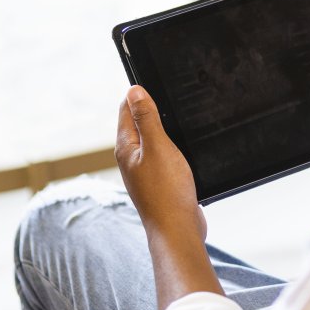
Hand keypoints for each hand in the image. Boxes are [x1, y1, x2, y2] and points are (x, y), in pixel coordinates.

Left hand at [115, 86, 204, 239]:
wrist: (177, 230)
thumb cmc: (167, 191)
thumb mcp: (158, 147)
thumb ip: (146, 118)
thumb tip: (133, 90)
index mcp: (126, 147)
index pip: (125, 109)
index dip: (138, 93)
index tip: (154, 80)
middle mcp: (131, 158)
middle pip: (138, 123)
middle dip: (150, 107)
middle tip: (169, 94)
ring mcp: (145, 171)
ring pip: (152, 139)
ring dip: (163, 127)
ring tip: (178, 117)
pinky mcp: (159, 182)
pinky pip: (163, 155)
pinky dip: (171, 145)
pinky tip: (184, 146)